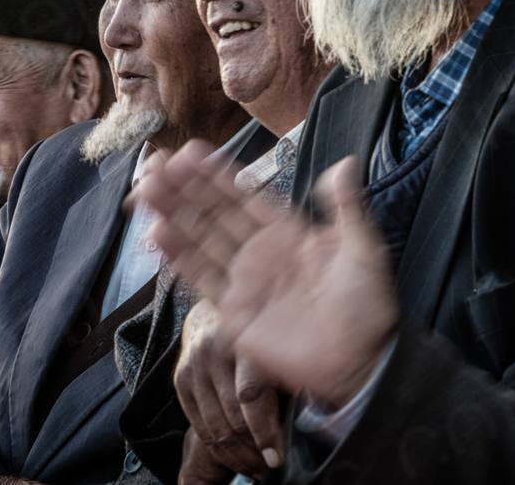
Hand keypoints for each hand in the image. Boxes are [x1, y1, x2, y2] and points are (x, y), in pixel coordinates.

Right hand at [137, 143, 398, 407]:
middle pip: (213, 213)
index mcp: (288, 232)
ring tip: (145, 188)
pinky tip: (157, 232)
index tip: (190, 151)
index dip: (216, 175)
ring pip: (200, 239)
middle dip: (183, 188)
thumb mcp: (364, 250)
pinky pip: (201, 278)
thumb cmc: (369, 306)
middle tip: (154, 162)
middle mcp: (260, 252)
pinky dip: (179, 256)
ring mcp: (244, 281)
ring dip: (172, 214)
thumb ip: (348, 207)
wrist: (363, 364)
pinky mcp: (234, 312)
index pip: (244, 197)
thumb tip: (347, 162)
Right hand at [174, 300, 281, 475]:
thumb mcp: (279, 343)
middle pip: (232, 418)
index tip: (276, 459)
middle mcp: (216, 351)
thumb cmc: (259, 330)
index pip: (250, 395)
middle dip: (252, 450)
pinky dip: (216, 446)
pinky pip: (198, 425)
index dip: (264, 432)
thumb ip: (290, 373)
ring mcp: (195, 366)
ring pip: (215, 427)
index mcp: (246, 341)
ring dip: (235, 455)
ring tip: (254, 467)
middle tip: (268, 466)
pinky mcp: (181, 379)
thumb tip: (318, 415)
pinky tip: (233, 455)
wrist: (214, 310)